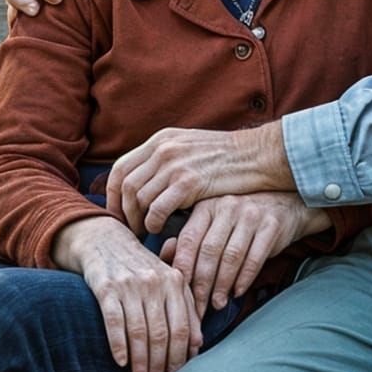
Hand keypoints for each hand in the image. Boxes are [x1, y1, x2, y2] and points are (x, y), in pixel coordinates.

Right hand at [52, 215, 201, 371]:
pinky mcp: (106, 287)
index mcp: (175, 280)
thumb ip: (185, 307)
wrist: (105, 240)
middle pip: (162, 333)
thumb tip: (198, 343)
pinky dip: (118, 345)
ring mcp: (130, 284)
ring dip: (140, 361)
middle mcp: (154, 282)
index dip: (180, 356)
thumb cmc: (141, 266)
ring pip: (139, 331)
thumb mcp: (168, 279)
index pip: (182, 327)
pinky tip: (120, 362)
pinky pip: (114, 322)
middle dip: (161, 365)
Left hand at [107, 124, 293, 235]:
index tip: (118, 213)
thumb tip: (144, 182)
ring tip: (145, 232)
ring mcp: (175, 164)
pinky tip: (160, 229)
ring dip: (138, 220)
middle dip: (122, 212)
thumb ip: (166, 160)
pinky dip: (153, 223)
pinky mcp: (189, 182)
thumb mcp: (189, 147)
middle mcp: (163, 148)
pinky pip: (157, 209)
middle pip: (125, 185)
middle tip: (129, 229)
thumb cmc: (226, 158)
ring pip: (138, 198)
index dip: (113, 195)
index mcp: (161, 139)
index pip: (120, 168)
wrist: (258, 154)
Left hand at [160, 192, 330, 316]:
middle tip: (199, 308)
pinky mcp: (271, 225)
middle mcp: (227, 206)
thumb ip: (190, 239)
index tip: (179, 293)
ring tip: (217, 304)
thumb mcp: (213, 223)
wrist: (284, 205)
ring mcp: (251, 214)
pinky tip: (237, 292)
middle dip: (202, 284)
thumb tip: (167, 260)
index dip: (183, 269)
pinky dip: (244, 279)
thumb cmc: (239, 220)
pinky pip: (254, 257)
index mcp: (206, 206)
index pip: (189, 240)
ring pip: (231, 257)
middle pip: (209, 251)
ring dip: (222, 285)